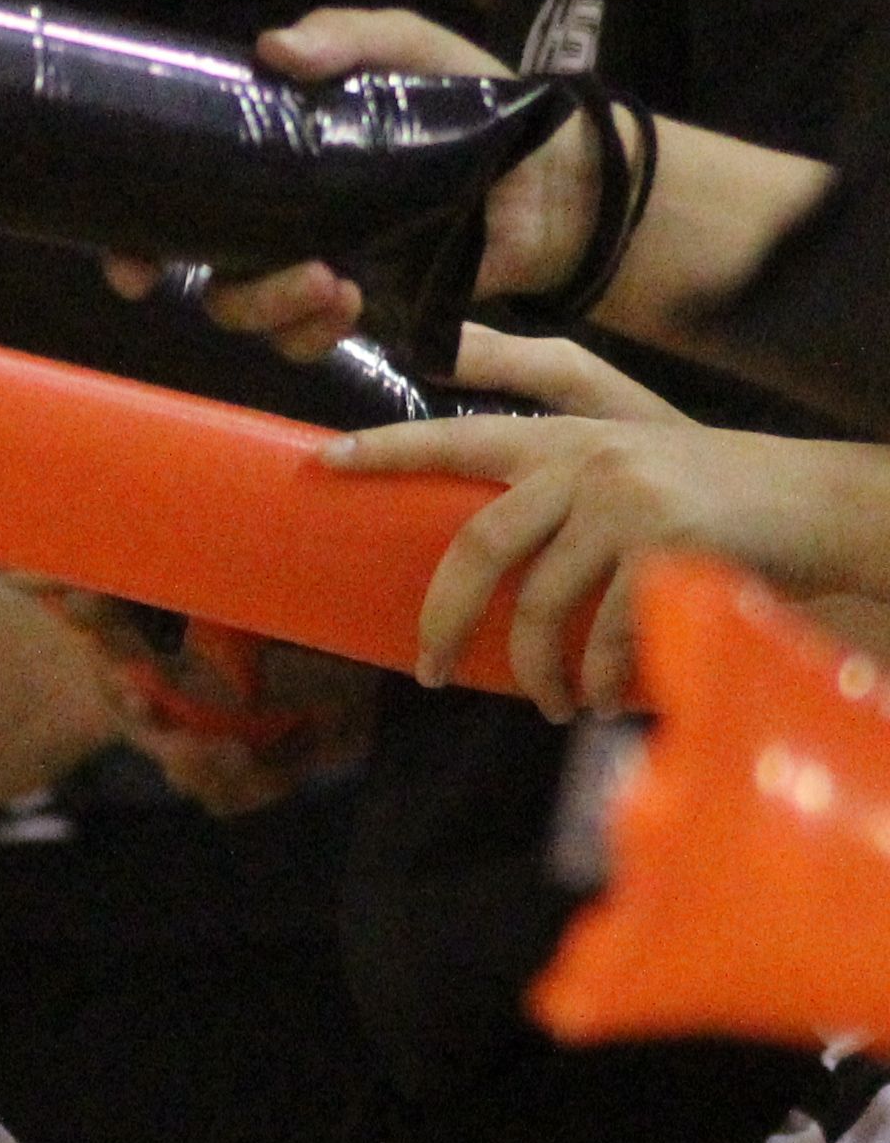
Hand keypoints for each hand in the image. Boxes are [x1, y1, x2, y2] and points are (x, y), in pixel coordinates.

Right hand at [107, 8, 568, 364]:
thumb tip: (274, 50)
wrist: (558, 174)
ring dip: (268, 309)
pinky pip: (308, 340)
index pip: (173, 203)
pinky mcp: (361, 307)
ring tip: (329, 286)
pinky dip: (314, 334)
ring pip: (245, 312)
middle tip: (270, 271)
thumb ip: (351, 38)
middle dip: (216, 287)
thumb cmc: (475, 101)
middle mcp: (273, 216)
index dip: (136, 241)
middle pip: (202, 272)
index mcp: (265, 154)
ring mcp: (313, 264)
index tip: (135, 266)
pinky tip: (350, 304)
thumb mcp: (413, 48)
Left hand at [326, 400, 889, 714]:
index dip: (387, 449)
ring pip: (541, 603)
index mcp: (564, 438)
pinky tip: (600, 701)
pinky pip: (603, 631)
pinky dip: (596, 676)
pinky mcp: (662, 549)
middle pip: (478, 546)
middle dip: (444, 618)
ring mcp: (621, 503)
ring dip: (539, 668)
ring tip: (551, 704)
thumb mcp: (634, 459)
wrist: (819, 501)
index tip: (322, 462)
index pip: (454, 437)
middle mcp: (583, 462)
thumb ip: (560, 484)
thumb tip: (487, 546)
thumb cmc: (718, 494)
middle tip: (429, 669)